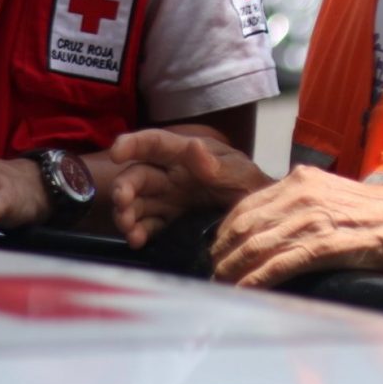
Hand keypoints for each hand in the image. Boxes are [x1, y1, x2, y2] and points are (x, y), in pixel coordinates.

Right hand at [109, 129, 271, 247]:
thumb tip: (193, 148)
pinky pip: (148, 225)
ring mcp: (168, 199)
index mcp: (186, 155)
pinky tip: (137, 241)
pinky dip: (138, 232)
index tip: (116, 152)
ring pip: (138, 201)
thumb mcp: (242, 174)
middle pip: (139, 175)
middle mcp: (171, 175)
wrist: (266, 220)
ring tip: (128, 228)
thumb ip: (218, 165)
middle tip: (123, 203)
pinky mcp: (170, 222)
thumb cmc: (253, 187)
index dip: (133, 144)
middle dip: (124, 187)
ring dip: (127, 212)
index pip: (155, 143)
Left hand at [211, 166, 382, 285]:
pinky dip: (257, 279)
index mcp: (301, 179)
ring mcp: (314, 218)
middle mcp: (302, 193)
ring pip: (258, 245)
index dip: (227, 230)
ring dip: (234, 269)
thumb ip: (302, 207)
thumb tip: (272, 229)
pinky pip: (281, 263)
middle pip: (247, 225)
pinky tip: (244, 291)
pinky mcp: (327, 244)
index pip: (248, 204)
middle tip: (214, 271)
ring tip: (222, 285)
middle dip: (225, 252)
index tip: (218, 248)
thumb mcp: (335, 198)